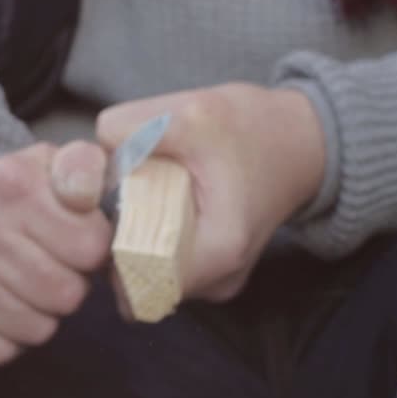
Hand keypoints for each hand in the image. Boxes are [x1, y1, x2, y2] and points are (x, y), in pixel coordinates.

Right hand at [0, 142, 112, 364]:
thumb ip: (85, 166)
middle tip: (51, 266)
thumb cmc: (18, 196)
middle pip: (66, 294)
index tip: (76, 240)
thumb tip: (84, 193)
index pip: (91, 247)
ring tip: (24, 285)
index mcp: (10, 182)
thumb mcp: (54, 163)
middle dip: (70, 286)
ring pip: (36, 329)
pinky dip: (7, 339)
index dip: (93, 249)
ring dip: (40, 314)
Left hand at [97, 83, 325, 301]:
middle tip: (113, 201)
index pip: (135, 283)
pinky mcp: (211, 273)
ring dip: (130, 246)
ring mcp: (216, 282)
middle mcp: (218, 280)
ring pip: (147, 280)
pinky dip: (149, 245)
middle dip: (114, 248)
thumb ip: (137, 126)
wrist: (302, 142)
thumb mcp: (194, 112)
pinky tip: (151, 210)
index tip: (102, 215)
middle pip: (138, 285)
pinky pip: (163, 270)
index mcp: (218, 250)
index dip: (106, 252)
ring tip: (134, 200)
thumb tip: (94, 147)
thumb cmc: (255, 128)